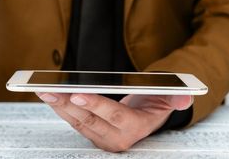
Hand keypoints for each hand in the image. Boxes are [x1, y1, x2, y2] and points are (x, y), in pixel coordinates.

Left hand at [36, 92, 192, 151]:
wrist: (149, 116)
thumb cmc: (157, 102)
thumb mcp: (171, 97)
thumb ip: (178, 96)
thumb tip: (185, 96)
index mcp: (136, 127)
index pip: (114, 116)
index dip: (96, 105)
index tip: (78, 94)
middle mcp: (117, 137)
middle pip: (89, 120)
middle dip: (68, 104)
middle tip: (50, 90)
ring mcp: (102, 137)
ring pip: (77, 121)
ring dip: (59, 106)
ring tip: (43, 90)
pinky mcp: (92, 134)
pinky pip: (74, 121)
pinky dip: (61, 108)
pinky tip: (50, 95)